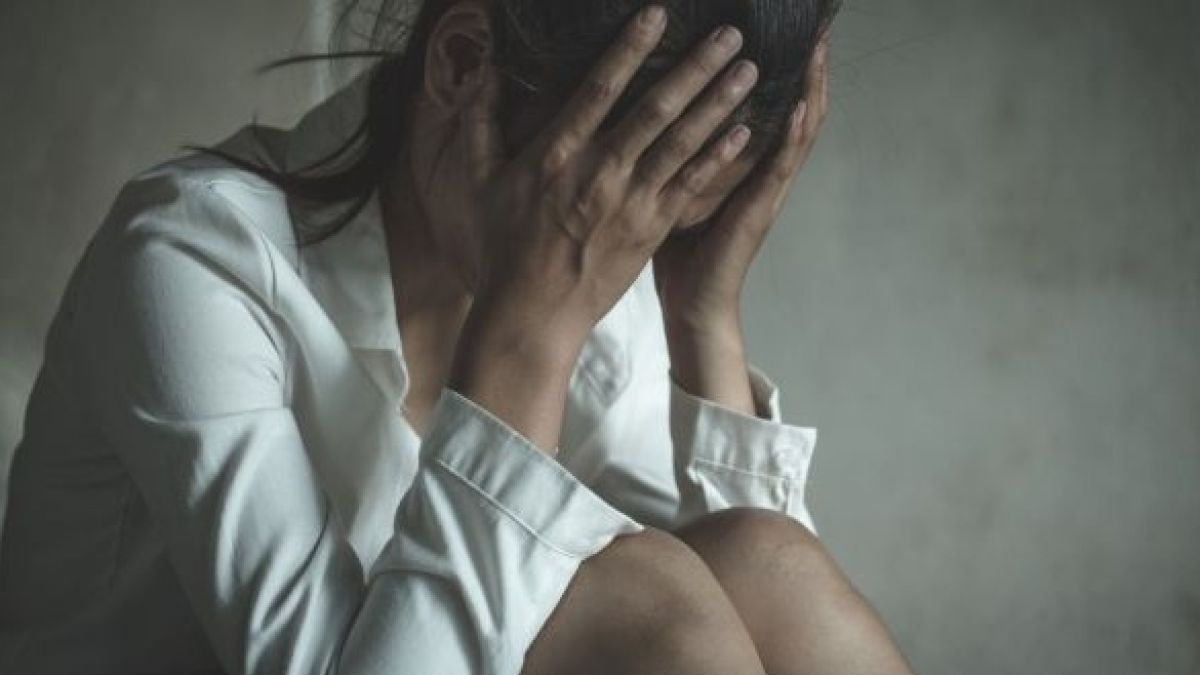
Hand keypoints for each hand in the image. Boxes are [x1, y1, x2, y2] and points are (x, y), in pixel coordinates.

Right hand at [449, 5, 760, 450]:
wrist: (532, 313)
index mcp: (556, 153)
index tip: (657, 14)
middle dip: (696, 66)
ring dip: (719, 103)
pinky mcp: (652, 229)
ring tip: (750, 69)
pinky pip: (691, 186)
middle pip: (656, 108)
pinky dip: (719, 157)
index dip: (630, 48)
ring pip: (683, 142)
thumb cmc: (504, 245)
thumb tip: (484, 71)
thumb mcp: (480, 180)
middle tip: (730, 33)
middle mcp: (600, 171)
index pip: (599, 88)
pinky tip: (746, 131)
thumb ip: (483, 121)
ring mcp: (631, 202)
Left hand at [653, 36, 830, 412]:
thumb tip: (640, 101)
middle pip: (794, 106)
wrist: (689, 302)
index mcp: (743, 162)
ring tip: (817, 49)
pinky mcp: (760, 210)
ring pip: (798, 129)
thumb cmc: (676, 246)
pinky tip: (800, 107)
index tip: (783, 30)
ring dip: (809, 88)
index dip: (782, 68)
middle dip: (805, 65)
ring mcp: (766, 190)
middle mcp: (762, 170)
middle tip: (814, 25)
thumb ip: (673, 145)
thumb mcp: (673, 181)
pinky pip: (780, 167)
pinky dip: (793, 136)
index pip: (769, 103)